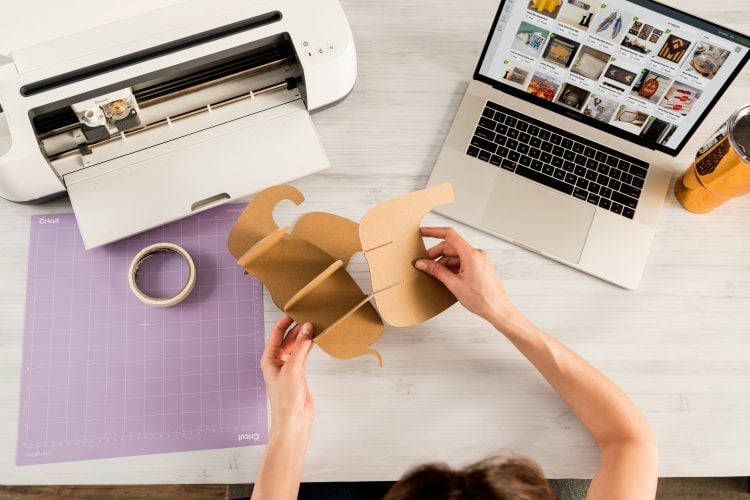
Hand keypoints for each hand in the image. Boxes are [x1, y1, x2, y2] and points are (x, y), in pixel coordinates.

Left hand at [261, 315, 314, 436]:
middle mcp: (277, 361)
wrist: (293, 420)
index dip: (285, 320)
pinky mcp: (298, 373)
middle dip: (296, 327)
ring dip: (303, 337)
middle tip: (309, 315)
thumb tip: (306, 328)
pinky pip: (303, 354)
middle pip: (287, 338)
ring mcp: (288, 367)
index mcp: (269, 358)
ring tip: (314, 324)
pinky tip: (315, 340)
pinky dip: (308, 346)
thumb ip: (300, 347)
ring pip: (296, 346)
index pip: (276, 333)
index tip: (295, 309)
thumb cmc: (286, 399)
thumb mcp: (293, 369)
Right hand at [415, 227, 517, 327]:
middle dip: (436, 254)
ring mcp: (480, 259)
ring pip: (456, 254)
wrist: (498, 309)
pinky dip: (453, 266)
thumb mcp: (454, 284)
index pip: (449, 235)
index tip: (423, 232)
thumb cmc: (482, 300)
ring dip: (444, 261)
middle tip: (425, 263)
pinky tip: (446, 275)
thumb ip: (437, 271)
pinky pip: (463, 260)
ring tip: (435, 273)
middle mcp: (477, 254)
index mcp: (472, 255)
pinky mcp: (480, 265)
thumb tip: (423, 263)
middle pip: (451, 246)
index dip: (433, 232)